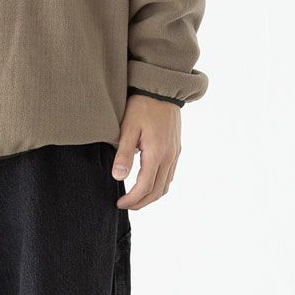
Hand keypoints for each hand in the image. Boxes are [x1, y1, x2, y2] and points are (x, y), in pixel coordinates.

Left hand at [112, 93, 181, 209]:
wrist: (161, 88)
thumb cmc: (141, 105)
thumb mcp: (127, 128)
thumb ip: (123, 154)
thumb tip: (118, 177)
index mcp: (157, 154)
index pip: (145, 187)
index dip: (132, 199)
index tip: (119, 203)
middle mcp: (169, 157)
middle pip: (158, 191)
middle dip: (142, 202)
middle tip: (126, 205)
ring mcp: (175, 153)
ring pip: (166, 184)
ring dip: (151, 195)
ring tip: (135, 198)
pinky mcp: (176, 148)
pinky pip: (170, 174)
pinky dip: (159, 184)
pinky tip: (148, 182)